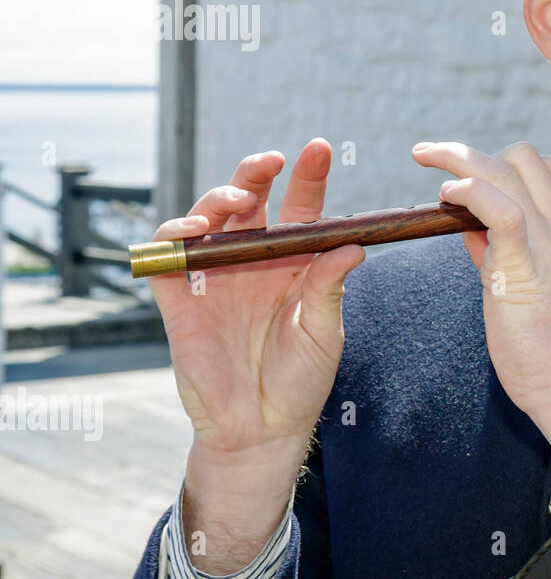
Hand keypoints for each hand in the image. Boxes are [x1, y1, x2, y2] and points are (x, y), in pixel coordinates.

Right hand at [149, 138, 365, 456]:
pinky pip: (168, 257)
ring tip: (239, 198)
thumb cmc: (301, 379)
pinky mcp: (180, 302)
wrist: (262, 429)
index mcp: (293, 264)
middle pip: (249, 203)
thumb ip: (329, 288)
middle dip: (256, 174)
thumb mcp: (324, 332)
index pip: (300, 210)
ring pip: (208, 220)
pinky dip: (175, 235)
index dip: (308, 177)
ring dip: (219, 198)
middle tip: (271, 161)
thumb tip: (353, 244)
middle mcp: (253, 262)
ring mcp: (214, 279)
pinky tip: (196, 229)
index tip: (321, 149)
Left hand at [412, 141, 550, 418]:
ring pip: (508, 169)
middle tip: (436, 163)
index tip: (474, 175)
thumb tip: (471, 226)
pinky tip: (447, 196)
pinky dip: (469, 190)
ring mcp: (548, 245)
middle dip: (474, 152)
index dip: (510, 162)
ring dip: (459, 157)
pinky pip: (500, 208)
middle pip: (525, 156)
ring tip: (426, 159)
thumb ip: (502, 252)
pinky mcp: (524, 267)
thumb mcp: (530, 289)